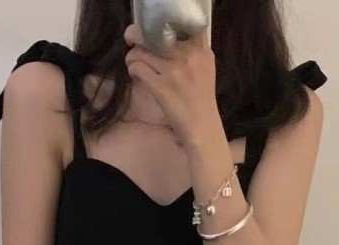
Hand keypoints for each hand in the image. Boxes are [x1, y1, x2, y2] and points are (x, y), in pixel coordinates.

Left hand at [124, 22, 221, 148]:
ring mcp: (173, 71)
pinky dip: (132, 69)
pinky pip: (137, 68)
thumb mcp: (206, 68)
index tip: (155, 34)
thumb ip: (194, 50)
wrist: (203, 128)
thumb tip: (172, 38)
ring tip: (133, 62)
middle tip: (134, 43)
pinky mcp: (161, 87)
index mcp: (200, 49)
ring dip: (132, 56)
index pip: (180, 23)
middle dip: (139, 38)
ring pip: (141, 51)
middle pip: (154, 34)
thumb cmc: (202, 100)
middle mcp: (188, 56)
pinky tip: (135, 74)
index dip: (161, 27)